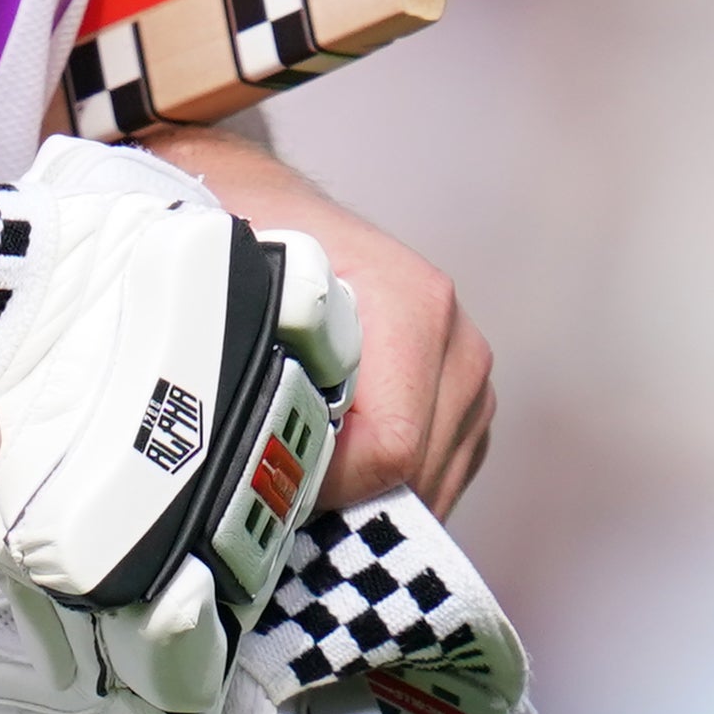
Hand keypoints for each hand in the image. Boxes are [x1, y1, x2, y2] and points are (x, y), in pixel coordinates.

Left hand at [133, 128, 489, 513]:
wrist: (281, 215)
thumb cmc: (261, 253)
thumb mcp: (244, 290)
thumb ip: (252, 356)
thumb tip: (243, 444)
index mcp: (413, 305)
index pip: (391, 446)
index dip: (328, 483)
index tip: (273, 477)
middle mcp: (457, 339)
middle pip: (417, 474)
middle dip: (350, 497)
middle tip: (282, 483)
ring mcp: (470, 373)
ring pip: (433, 484)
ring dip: (372, 497)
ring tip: (308, 465)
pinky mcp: (471, 401)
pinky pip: (441, 476)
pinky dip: (391, 488)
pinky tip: (343, 467)